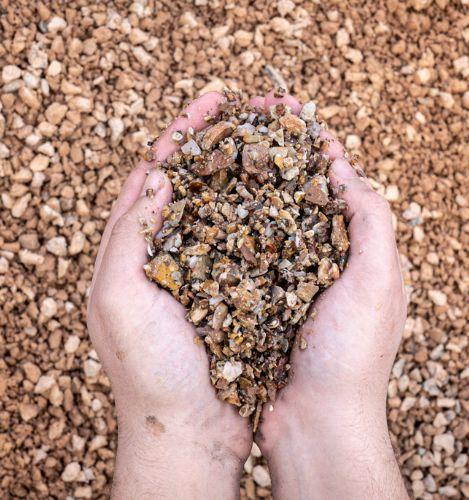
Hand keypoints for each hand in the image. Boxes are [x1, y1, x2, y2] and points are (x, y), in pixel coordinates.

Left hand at [87, 93, 251, 498]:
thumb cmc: (148, 371)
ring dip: (248, 173)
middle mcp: (169, 251)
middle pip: (194, 181)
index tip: (216, 99)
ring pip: (226, 207)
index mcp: (133, 247)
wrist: (188, 428)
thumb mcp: (120, 299)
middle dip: (222, 141)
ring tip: (278, 144)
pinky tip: (289, 199)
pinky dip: (266, 215)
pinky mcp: (234, 288)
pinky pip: (251, 242)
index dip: (184, 131)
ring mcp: (205, 268)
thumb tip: (155, 176)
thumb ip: (129, 235)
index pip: (155, 172)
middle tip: (255, 110)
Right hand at [252, 92, 408, 498]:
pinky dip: (233, 226)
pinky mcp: (259, 296)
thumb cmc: (351, 356)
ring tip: (228, 153)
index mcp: (358, 250)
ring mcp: (288, 276)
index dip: (317, 147)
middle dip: (281, 158)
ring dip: (253, 186)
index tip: (292, 115)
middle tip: (252, 124)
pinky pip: (246, 251)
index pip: (339, 184)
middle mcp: (323, 259)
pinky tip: (213, 205)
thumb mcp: (378, 283)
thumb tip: (346, 171)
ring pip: (270, 219)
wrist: (316, 420)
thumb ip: (373, 224)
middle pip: (301, 195)